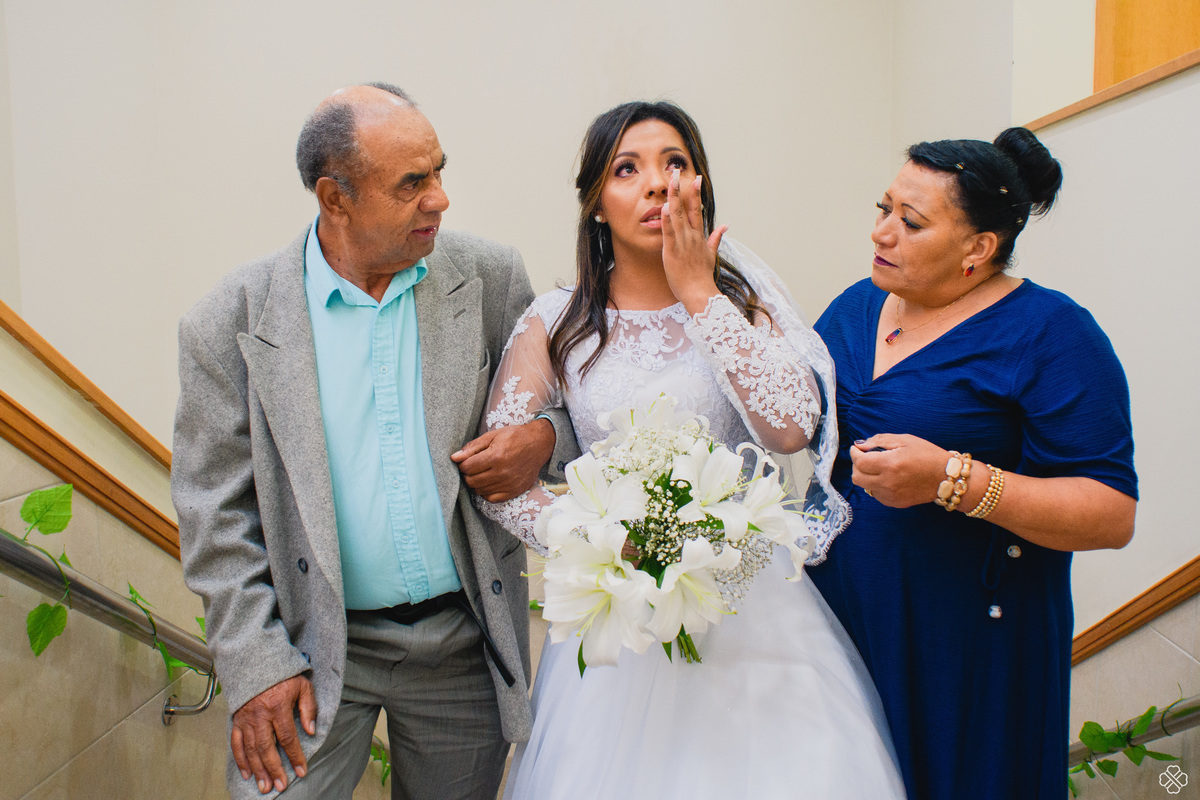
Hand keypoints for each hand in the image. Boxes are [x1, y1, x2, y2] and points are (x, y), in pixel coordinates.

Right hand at [230, 675, 316, 794]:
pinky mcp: (236, 720)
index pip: (288, 737)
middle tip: (280, 786)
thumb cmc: (283, 675)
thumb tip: (311, 731)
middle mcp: (260, 715)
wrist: (257, 662)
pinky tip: (247, 773)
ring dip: (257, 769)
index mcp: (278, 706)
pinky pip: (236, 743)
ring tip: (264, 786)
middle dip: (274, 769)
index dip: (295, 756)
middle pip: (266, 747)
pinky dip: (240, 760)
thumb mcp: (303, 686)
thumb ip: (308, 708)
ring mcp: (246, 719)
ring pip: (250, 749)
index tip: (301, 771)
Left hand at [452, 418, 555, 501]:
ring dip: (477, 483)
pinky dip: (487, 492)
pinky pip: (492, 499)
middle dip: (468, 474)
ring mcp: (509, 484)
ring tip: (482, 473)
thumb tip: (454, 457)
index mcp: (496, 456)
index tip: (467, 460)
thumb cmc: (515, 437)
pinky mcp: (514, 491)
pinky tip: (489, 482)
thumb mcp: (492, 436)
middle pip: (471, 481)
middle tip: (473, 467)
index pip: (467, 467)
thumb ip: (472, 447)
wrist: (539, 444)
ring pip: (480, 490)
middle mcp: (502, 472)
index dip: (463, 464)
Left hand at [661, 170, 727, 313]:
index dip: (695, 193)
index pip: (697, 210)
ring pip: (677, 216)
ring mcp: (683, 243)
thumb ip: (716, 238)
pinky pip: (670, 233)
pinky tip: (664, 207)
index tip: (696, 178)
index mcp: (699, 236)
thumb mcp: (711, 255)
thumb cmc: (702, 277)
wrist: (700, 293)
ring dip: (673, 198)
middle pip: (686, 208)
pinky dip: (667, 220)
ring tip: (670, 182)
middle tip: (676, 171)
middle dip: (681, 188)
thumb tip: (726, 225)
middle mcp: (692, 236)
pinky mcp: (673, 251)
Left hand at [849, 433, 950, 507]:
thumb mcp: (904, 440)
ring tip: (879, 467)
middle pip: (856, 477)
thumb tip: (860, 445)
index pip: (859, 462)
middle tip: (865, 457)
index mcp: (890, 464)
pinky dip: (876, 485)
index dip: (854, 453)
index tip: (857, 448)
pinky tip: (888, 477)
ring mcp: (891, 495)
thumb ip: (879, 441)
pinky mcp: (895, 503)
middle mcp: (888, 482)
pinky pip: (876, 494)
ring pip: (864, 487)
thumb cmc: (927, 455)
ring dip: (866, 476)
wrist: (946, 477)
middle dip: (857, 465)